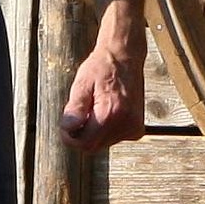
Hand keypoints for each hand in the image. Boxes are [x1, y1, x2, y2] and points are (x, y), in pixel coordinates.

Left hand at [59, 5, 144, 152]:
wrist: (125, 57)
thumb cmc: (101, 67)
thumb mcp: (82, 83)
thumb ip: (75, 108)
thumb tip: (68, 128)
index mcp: (110, 114)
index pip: (85, 144)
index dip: (71, 137)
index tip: (67, 124)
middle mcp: (125, 124)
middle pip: (94, 146)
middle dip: (82, 134)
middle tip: (81, 111)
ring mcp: (133, 127)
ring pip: (103, 143)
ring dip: (94, 131)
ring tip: (96, 107)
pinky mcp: (137, 129)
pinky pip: (114, 139)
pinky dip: (106, 130)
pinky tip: (108, 111)